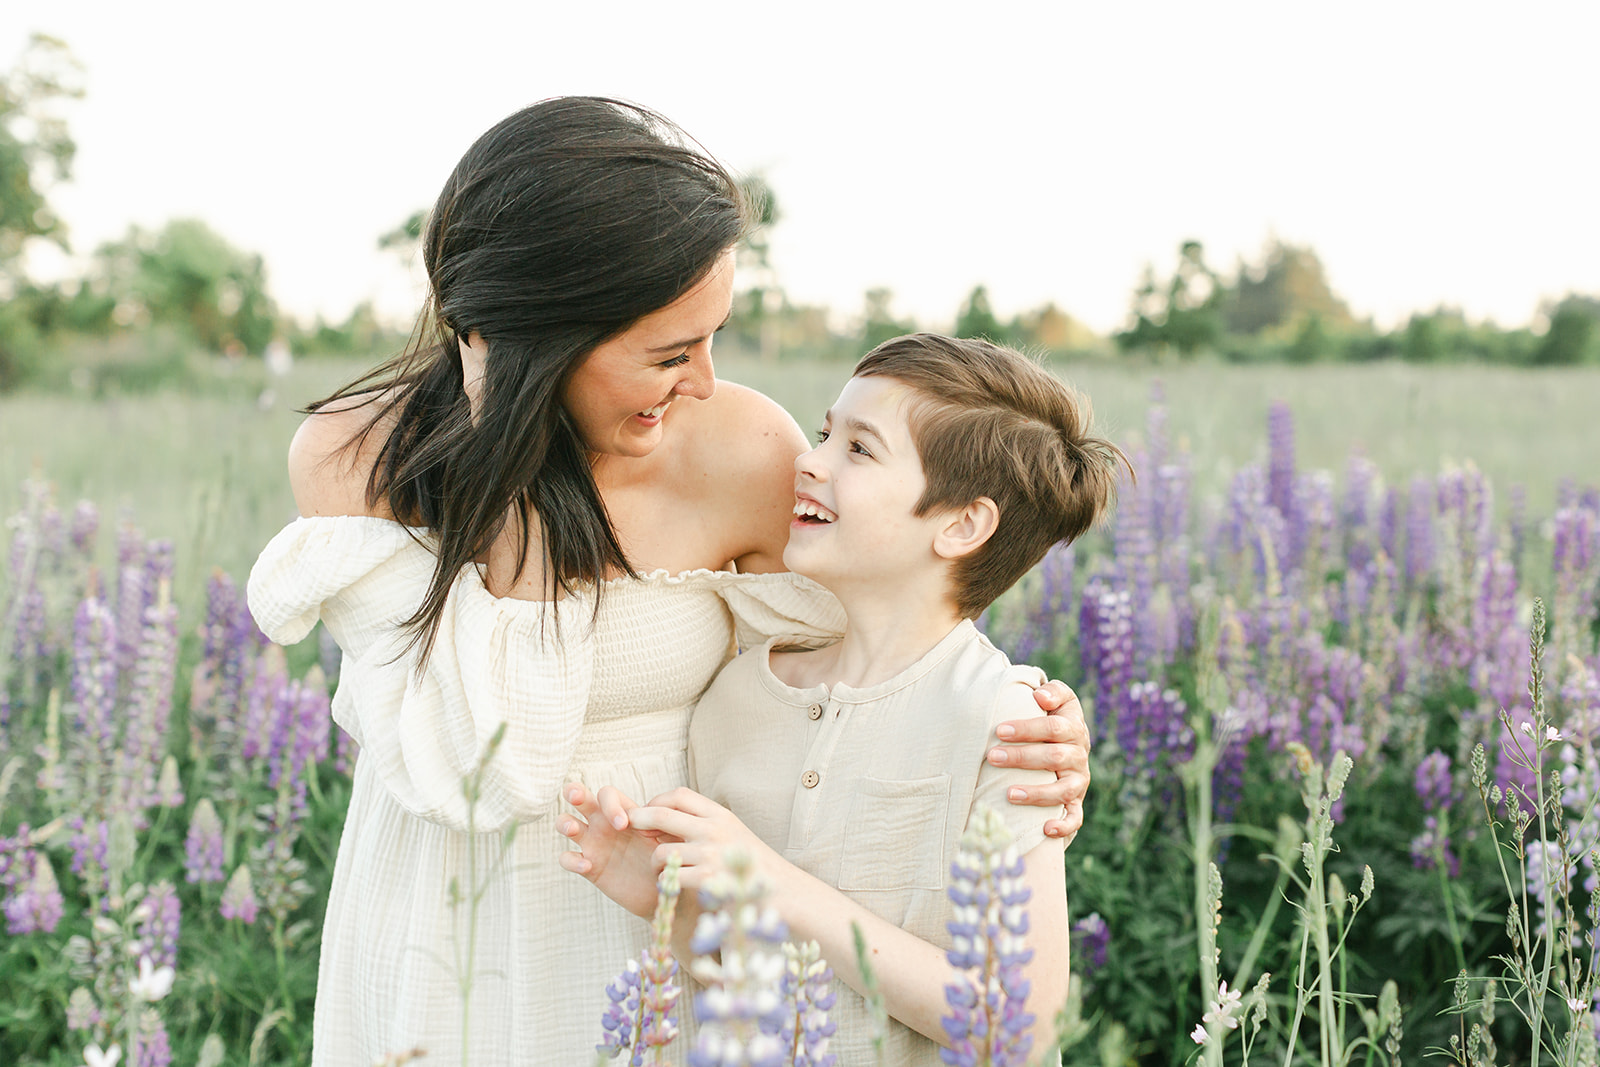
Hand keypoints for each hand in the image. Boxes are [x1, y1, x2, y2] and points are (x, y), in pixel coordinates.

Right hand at [557, 783, 665, 917]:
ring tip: (575, 829)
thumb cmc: (669, 857)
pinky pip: (567, 859)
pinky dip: (572, 860)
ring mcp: (594, 844)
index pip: (606, 794)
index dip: (610, 804)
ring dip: (564, 822)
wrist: (666, 888)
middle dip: (574, 791)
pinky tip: (587, 866)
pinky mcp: (589, 867)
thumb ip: (664, 824)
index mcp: (624, 812)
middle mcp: (604, 824)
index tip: (623, 824)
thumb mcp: (670, 837)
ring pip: (565, 823)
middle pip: (579, 797)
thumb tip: (658, 816)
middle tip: (577, 797)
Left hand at [629, 788, 791, 898]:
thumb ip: (706, 825)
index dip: (656, 801)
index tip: (647, 813)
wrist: (782, 893)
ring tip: (660, 872)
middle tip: (630, 830)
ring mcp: (710, 854)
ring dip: (654, 864)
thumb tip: (666, 818)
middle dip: (639, 820)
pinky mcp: (707, 879)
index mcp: (721, 815)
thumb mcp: (733, 834)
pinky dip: (665, 884)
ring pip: (660, 852)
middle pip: (662, 814)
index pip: (679, 795)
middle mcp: (714, 829)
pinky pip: (670, 878)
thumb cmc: (754, 866)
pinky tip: (671, 888)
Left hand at [989, 680, 1090, 843]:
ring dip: (1036, 793)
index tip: (1000, 729)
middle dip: (1022, 757)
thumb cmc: (1052, 718)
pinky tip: (1045, 829)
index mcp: (1074, 728)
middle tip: (993, 757)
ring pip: (1063, 790)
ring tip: (1008, 793)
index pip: (1054, 727)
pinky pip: (1075, 817)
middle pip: (1054, 757)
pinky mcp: (1076, 803)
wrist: (1069, 744)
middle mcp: (1079, 755)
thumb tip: (1040, 697)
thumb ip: (1052, 692)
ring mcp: (1079, 781)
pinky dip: (1063, 825)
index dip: (1028, 728)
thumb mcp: (1058, 700)